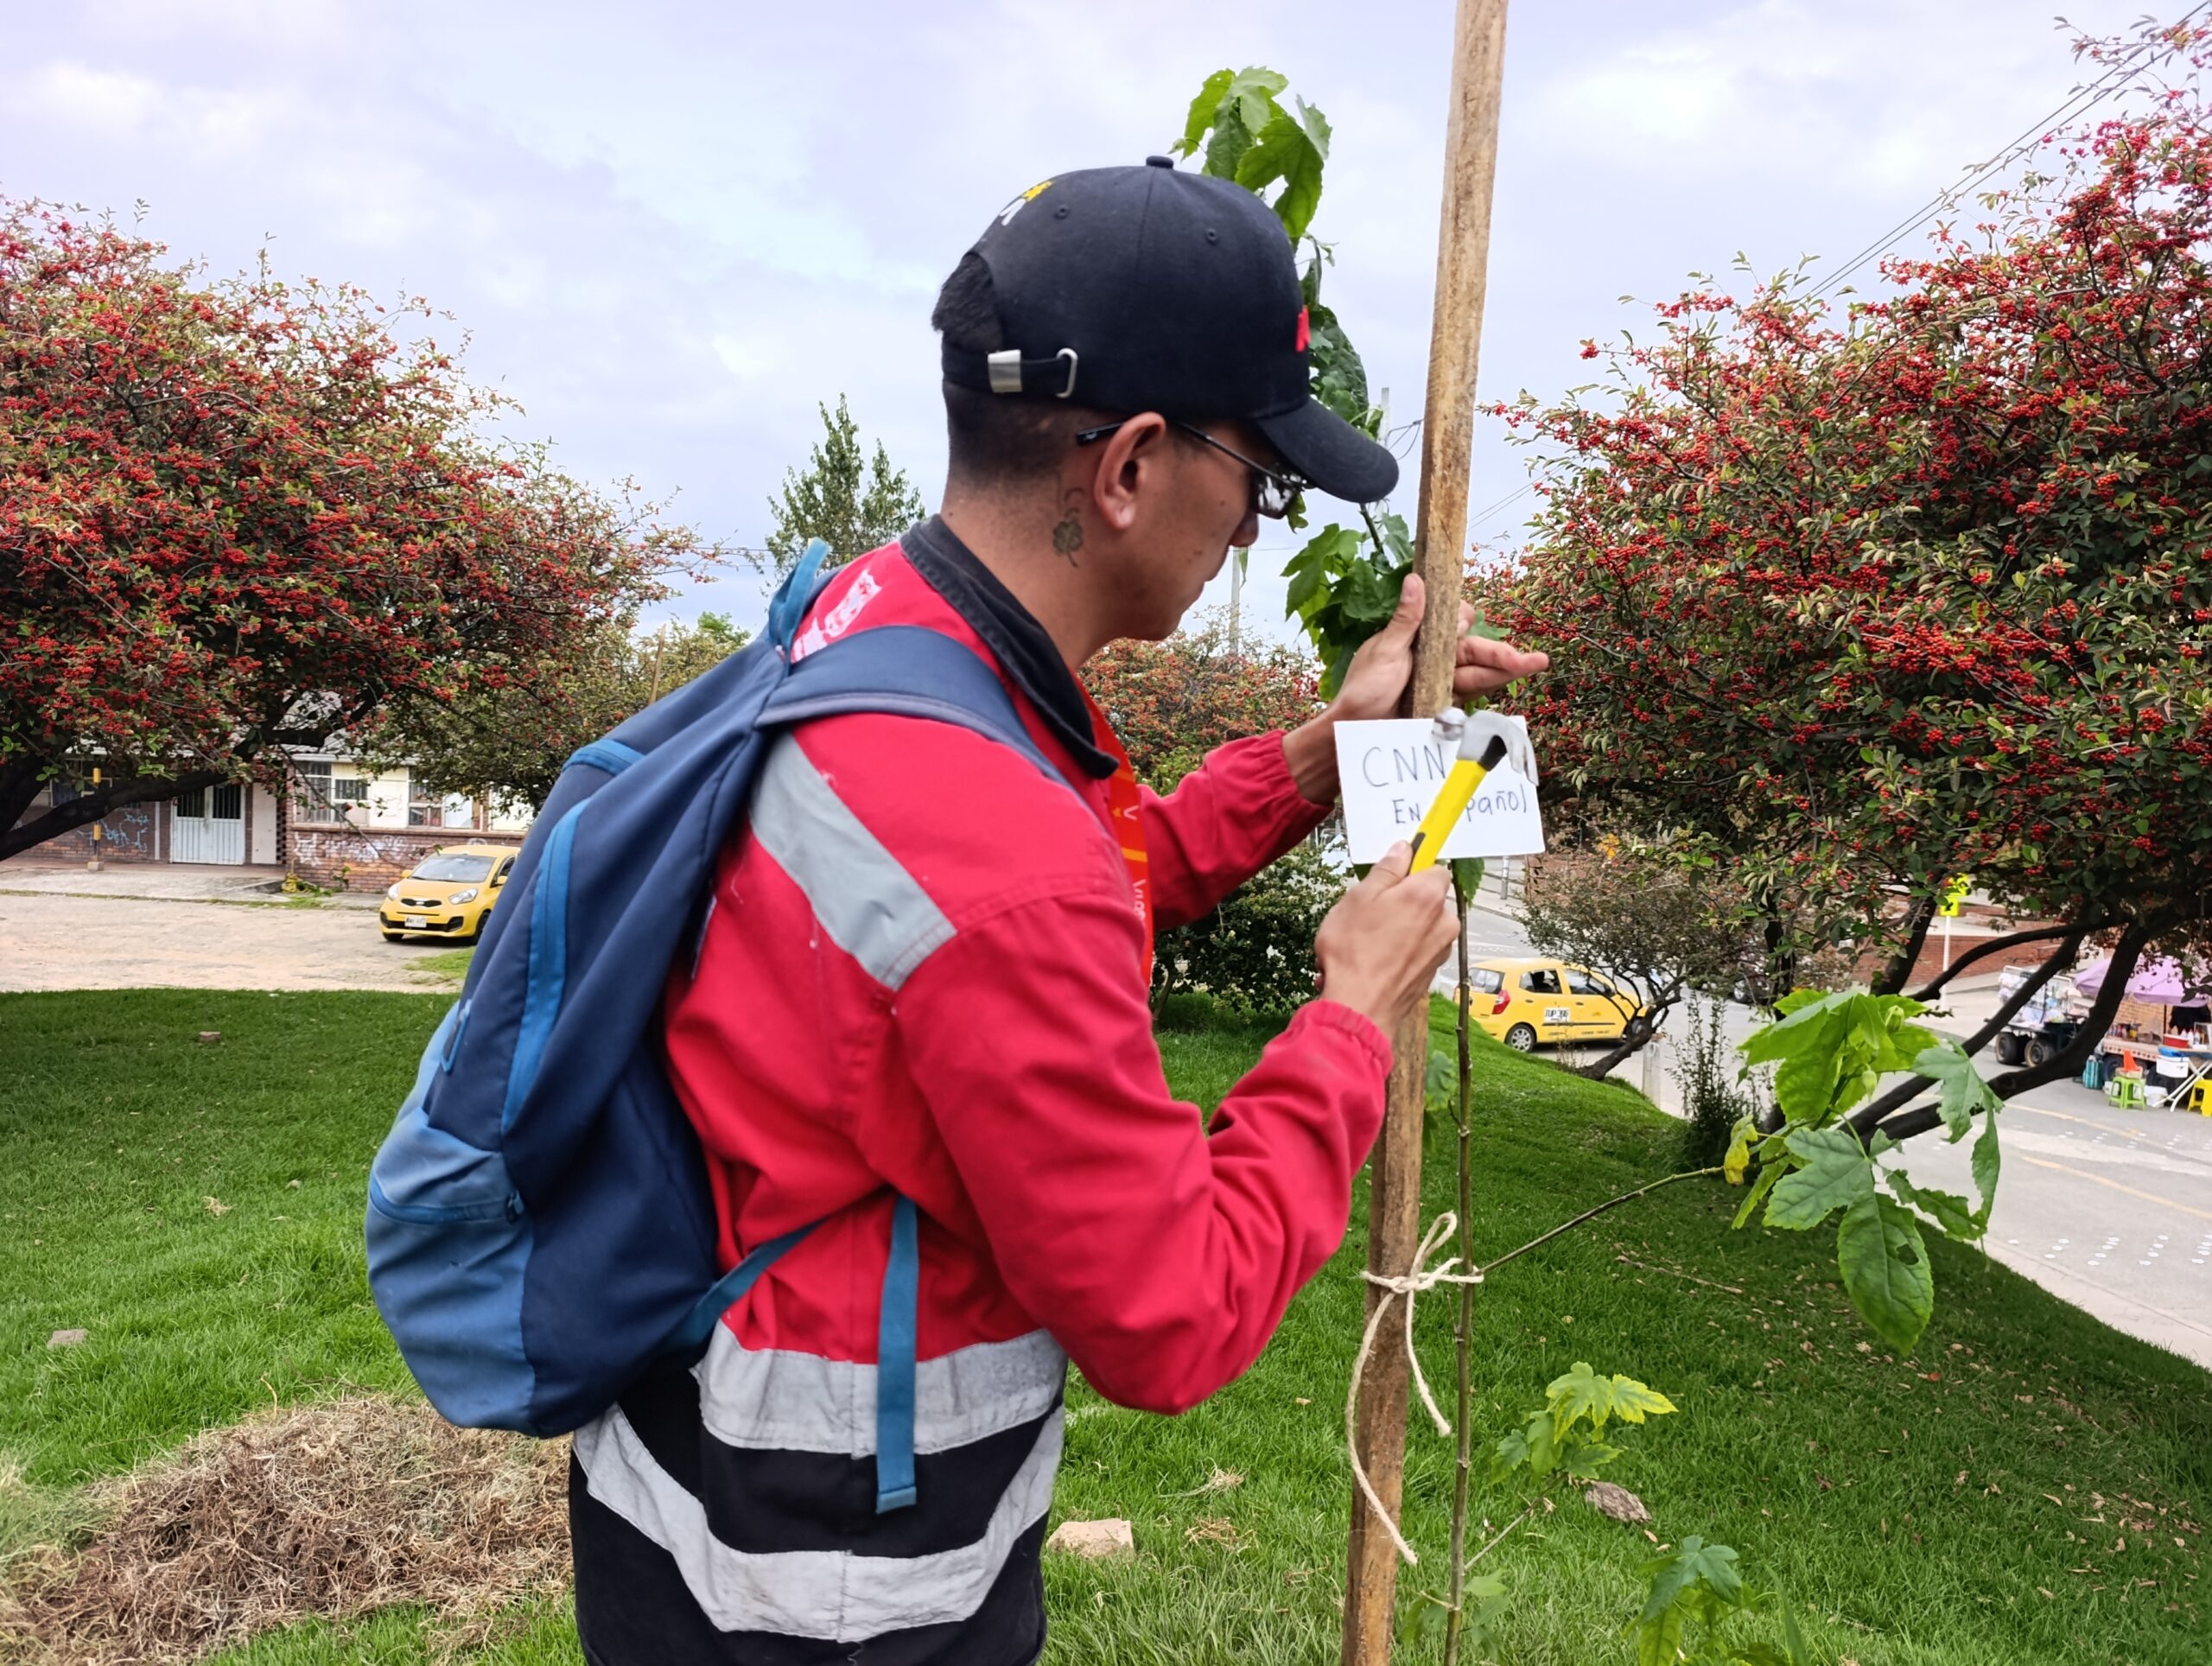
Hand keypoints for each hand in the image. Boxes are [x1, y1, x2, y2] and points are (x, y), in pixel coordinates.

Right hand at [1313, 841, 1458, 1035]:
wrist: (1359, 1008)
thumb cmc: (1355, 951)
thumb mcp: (1359, 897)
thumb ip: (1387, 870)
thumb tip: (1404, 850)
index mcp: (1428, 896)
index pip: (1435, 867)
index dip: (1412, 869)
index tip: (1393, 874)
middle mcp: (1444, 922)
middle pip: (1426, 899)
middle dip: (1400, 901)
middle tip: (1368, 911)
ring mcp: (1440, 950)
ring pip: (1419, 927)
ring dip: (1396, 929)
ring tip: (1363, 942)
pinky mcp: (1430, 973)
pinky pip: (1415, 951)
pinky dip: (1396, 952)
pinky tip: (1370, 961)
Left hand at [1331, 573, 1550, 721]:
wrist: (1353, 731)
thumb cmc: (1362, 690)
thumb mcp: (1384, 650)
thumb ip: (1406, 619)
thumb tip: (1416, 579)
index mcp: (1418, 639)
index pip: (1454, 624)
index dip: (1466, 623)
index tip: (1467, 623)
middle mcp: (1433, 659)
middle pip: (1474, 652)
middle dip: (1502, 653)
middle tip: (1531, 658)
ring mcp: (1439, 683)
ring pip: (1478, 674)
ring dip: (1505, 670)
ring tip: (1533, 665)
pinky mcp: (1442, 707)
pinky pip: (1469, 697)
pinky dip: (1489, 690)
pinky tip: (1511, 683)